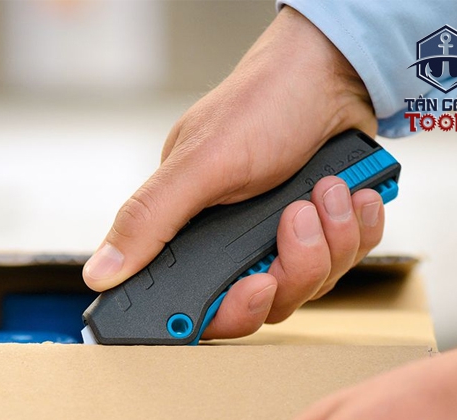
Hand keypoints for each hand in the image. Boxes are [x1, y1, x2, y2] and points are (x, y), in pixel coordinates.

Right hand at [83, 8, 381, 338]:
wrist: (331, 71)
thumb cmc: (262, 105)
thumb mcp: (199, 163)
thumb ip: (149, 220)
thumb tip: (100, 272)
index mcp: (193, 237)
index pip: (204, 307)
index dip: (233, 311)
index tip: (256, 285)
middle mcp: (235, 247)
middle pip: (266, 303)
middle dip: (294, 267)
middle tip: (297, 217)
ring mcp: (281, 244)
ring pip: (311, 285)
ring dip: (331, 239)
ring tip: (327, 190)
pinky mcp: (321, 237)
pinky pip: (346, 261)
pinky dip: (356, 230)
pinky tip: (350, 195)